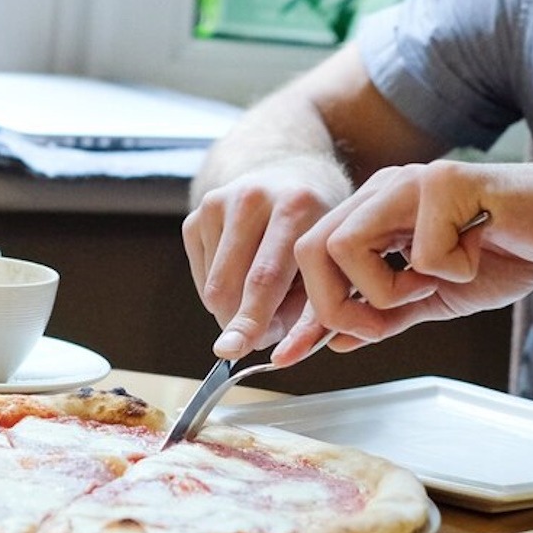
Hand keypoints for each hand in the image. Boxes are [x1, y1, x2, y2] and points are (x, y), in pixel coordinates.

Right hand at [182, 158, 351, 359]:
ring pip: (211, 286)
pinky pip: (201, 276)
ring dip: (234, 309)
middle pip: (228, 285)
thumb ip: (311, 314)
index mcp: (295, 206)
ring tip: (266, 294)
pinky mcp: (200, 210)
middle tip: (269, 331)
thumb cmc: (320, 230)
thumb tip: (280, 359)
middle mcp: (252, 197)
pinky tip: (247, 270)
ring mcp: (220, 200)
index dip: (249, 319)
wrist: (295, 173)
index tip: (231, 350)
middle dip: (242, 324)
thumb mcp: (332, 264)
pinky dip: (223, 289)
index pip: (264, 276)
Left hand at [292, 160, 532, 342]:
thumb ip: (383, 315)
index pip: (311, 258)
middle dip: (337, 305)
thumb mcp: (432, 297)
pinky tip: (475, 255)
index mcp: (371, 211)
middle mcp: (381, 189)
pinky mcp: (448, 182)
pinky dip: (451, 269)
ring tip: (432, 284)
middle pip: (312, 250)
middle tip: (384, 323)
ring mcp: (411, 181)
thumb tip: (334, 342)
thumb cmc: (502, 254)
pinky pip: (423, 250)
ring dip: (388, 288)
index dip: (304, 312)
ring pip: (348, 246)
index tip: (290, 356)